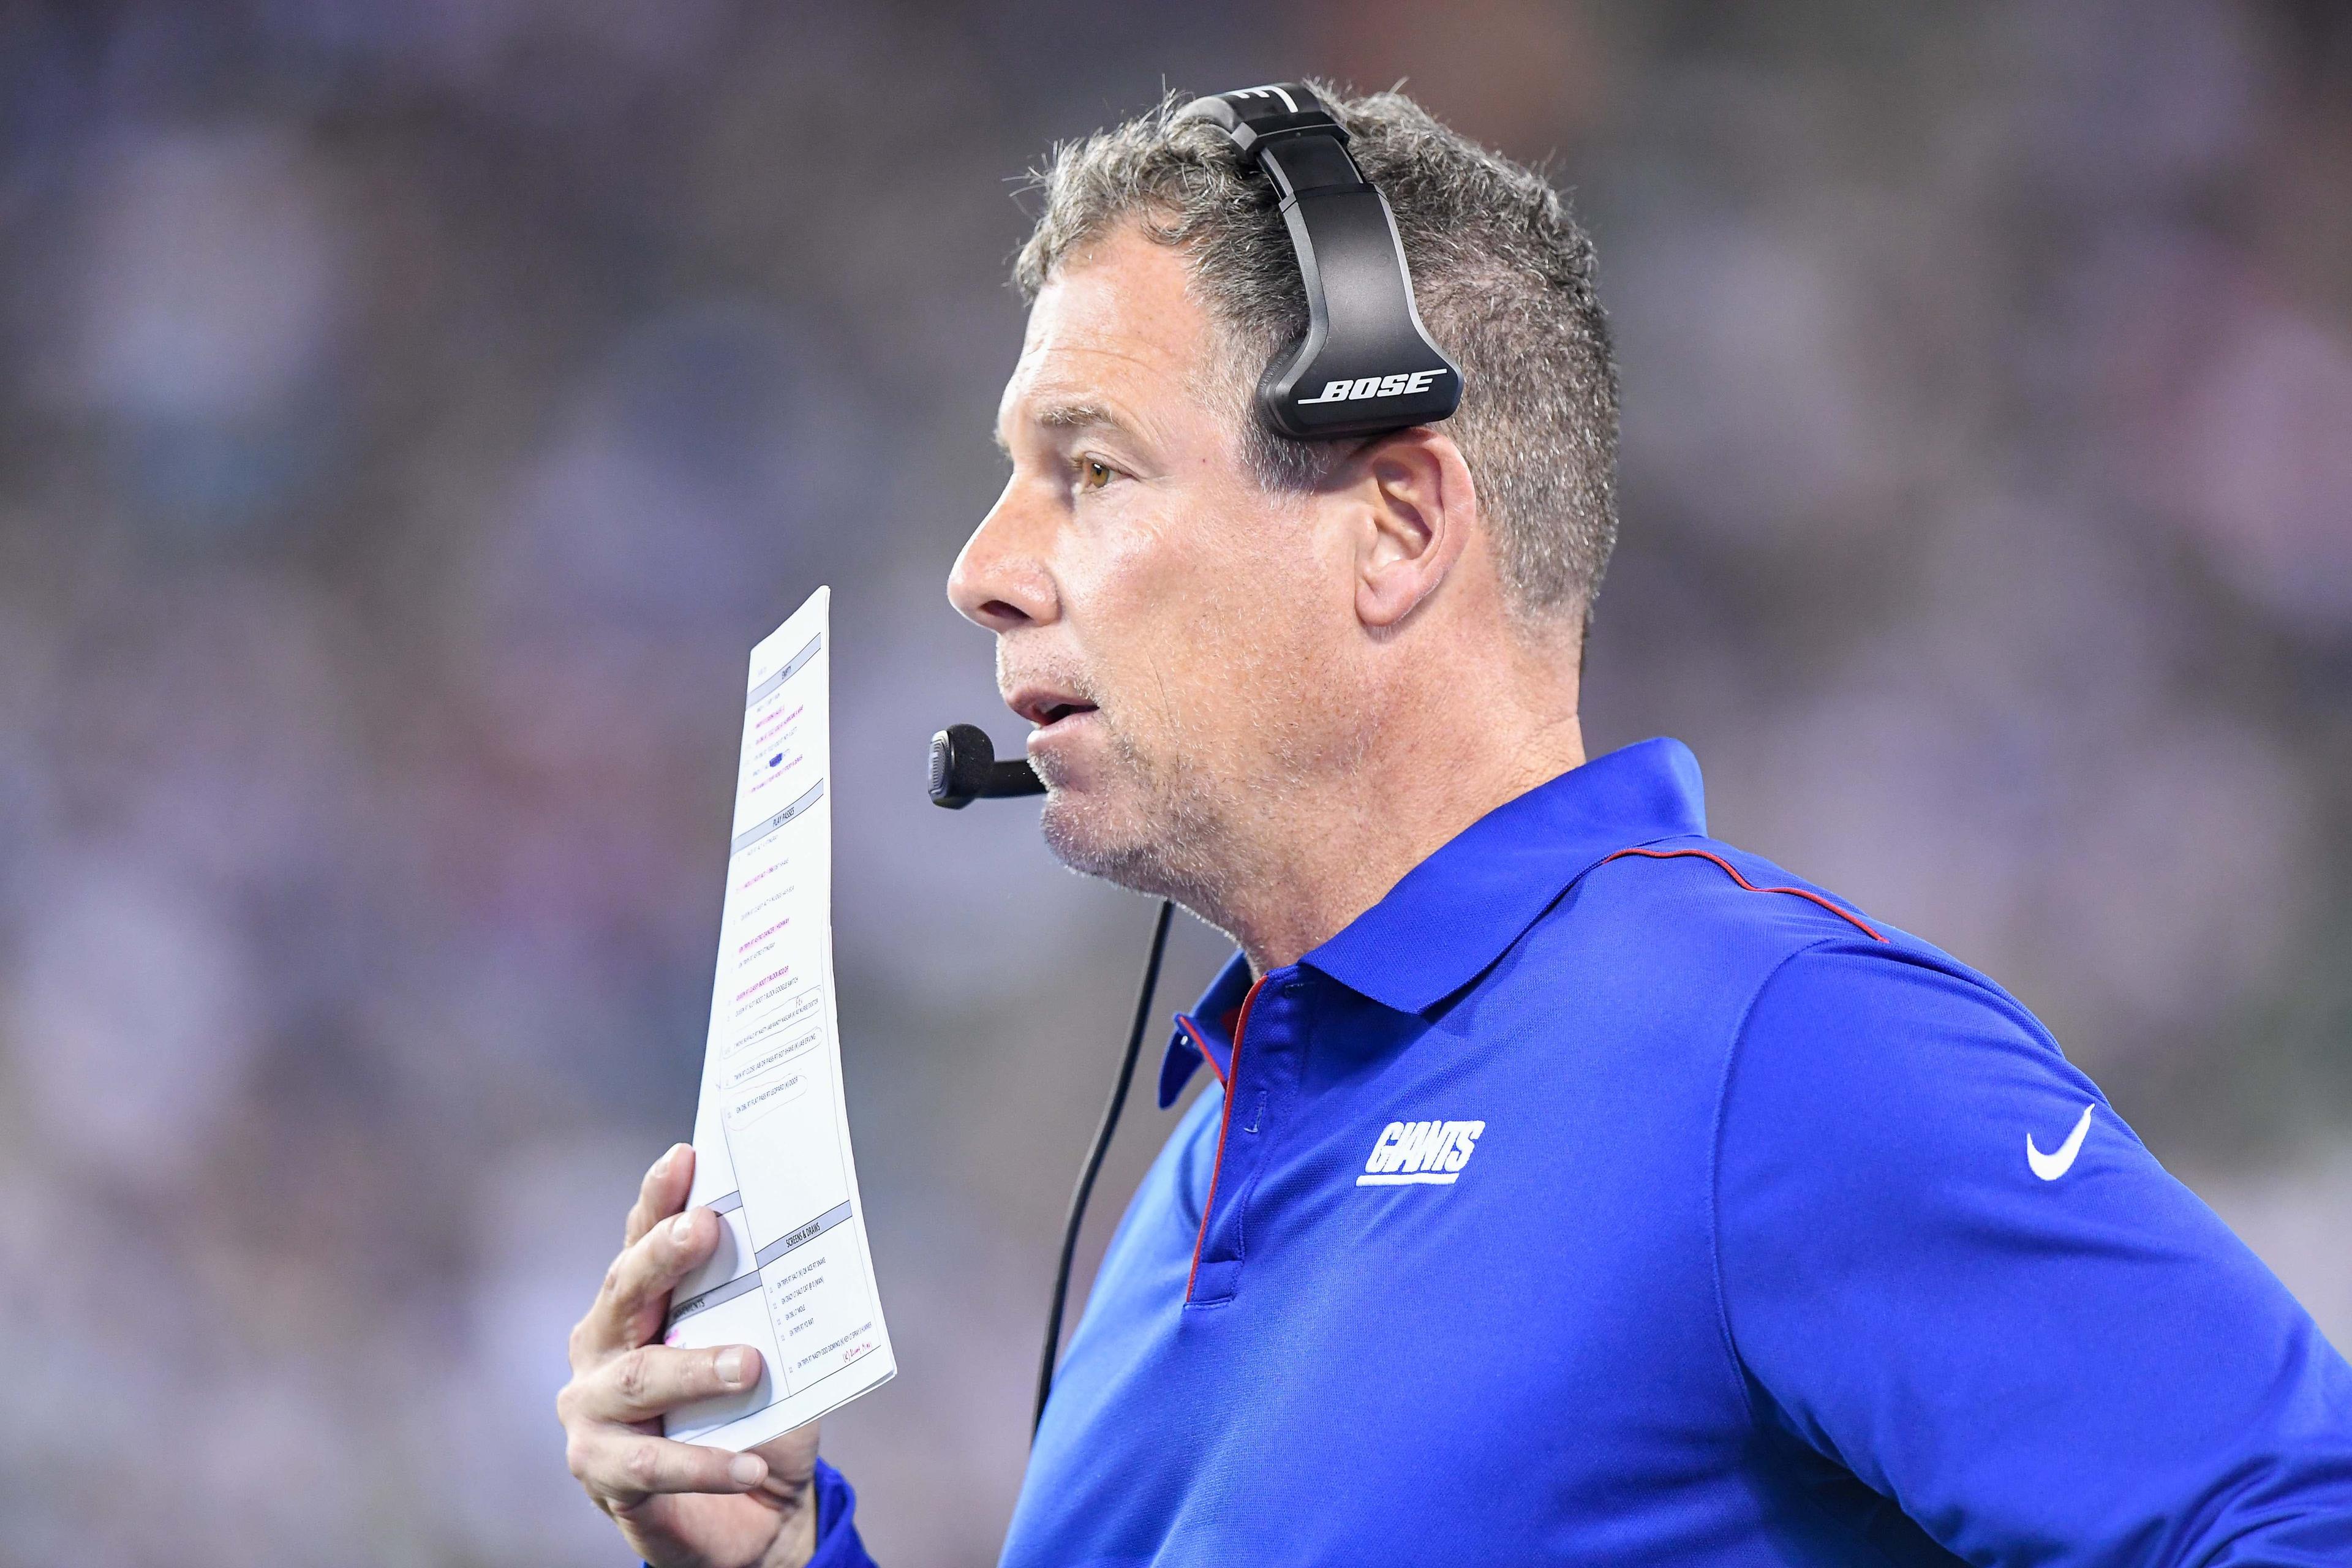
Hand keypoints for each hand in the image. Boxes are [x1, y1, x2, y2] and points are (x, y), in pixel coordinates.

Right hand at [559, 1144, 824, 1567]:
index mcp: (635, 1306)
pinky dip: (706, 1464)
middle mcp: (600, 1348)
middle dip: (663, 1256)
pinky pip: (652, 1467)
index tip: (686, 1154)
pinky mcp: (602, 1474)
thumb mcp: (769, 1353)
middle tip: (706, 1227)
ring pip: (637, 1378)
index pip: (642, 1241)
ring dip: (695, 1367)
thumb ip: (767, 1312)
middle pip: (625, 1292)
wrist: (752, 1517)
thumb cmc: (754, 1416)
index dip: (659, 1198)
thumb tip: (804, 1256)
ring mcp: (590, 1412)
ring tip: (750, 1366)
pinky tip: (751, 1464)